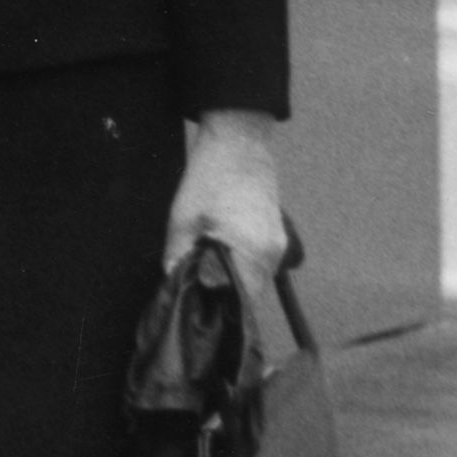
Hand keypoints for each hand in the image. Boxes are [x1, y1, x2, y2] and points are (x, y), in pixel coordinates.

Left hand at [165, 110, 288, 300]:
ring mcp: (279, 246)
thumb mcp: (182, 221)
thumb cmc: (208, 181)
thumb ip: (179, 259)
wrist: (239, 145)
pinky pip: (261, 263)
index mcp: (250, 254)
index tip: (200, 311)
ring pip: (256, 280)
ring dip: (234, 280)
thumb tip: (177, 287)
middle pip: (249, 294)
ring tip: (207, 268)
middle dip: (224, 296)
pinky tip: (222, 252)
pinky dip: (242, 265)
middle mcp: (271, 256)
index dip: (219, 311)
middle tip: (198, 290)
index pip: (240, 304)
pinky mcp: (279, 237)